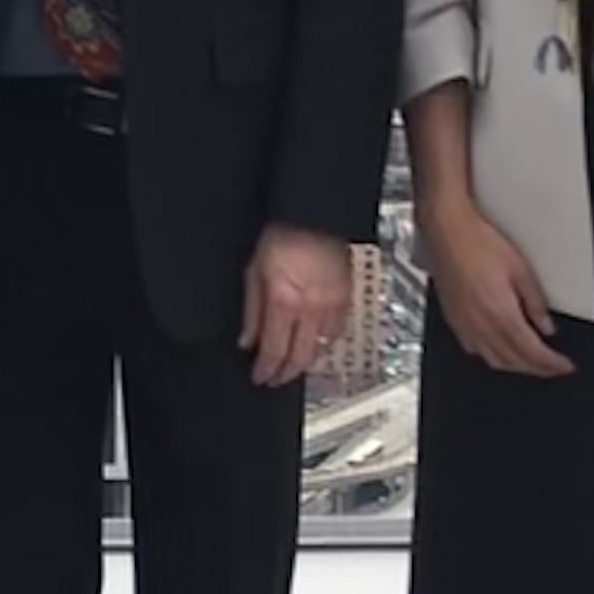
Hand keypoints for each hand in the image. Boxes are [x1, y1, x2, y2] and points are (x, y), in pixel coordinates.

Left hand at [241, 223, 352, 388]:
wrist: (315, 214)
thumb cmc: (283, 233)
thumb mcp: (254, 269)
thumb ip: (251, 310)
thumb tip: (246, 340)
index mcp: (285, 300)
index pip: (274, 350)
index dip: (265, 370)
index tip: (259, 377)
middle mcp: (311, 308)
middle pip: (300, 357)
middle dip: (286, 374)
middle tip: (275, 379)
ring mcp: (332, 305)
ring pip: (322, 349)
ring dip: (306, 362)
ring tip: (293, 366)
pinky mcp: (346, 298)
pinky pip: (337, 333)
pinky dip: (324, 344)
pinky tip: (316, 345)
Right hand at [427, 209, 570, 378]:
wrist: (447, 231)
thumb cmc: (478, 242)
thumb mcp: (520, 269)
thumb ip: (535, 302)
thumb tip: (546, 325)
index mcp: (501, 314)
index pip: (533, 352)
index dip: (552, 364)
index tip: (565, 366)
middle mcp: (481, 326)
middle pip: (515, 362)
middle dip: (538, 369)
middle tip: (553, 367)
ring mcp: (464, 326)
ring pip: (494, 361)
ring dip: (516, 366)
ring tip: (531, 363)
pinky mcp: (453, 320)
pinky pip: (475, 352)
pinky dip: (493, 357)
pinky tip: (499, 351)